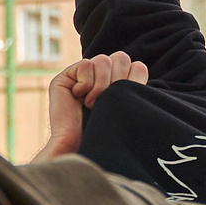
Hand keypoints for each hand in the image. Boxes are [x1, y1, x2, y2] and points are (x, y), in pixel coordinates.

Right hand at [35, 49, 149, 162]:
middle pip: (120, 57)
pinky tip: (78, 98)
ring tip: (93, 104)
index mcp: (118, 83)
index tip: (126, 100)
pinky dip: (86, 84)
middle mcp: (101, 77)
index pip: (136, 65)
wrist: (79, 147)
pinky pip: (86, 65)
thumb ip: (132, 84)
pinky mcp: (66, 77)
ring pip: (103, 60)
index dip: (134, 79)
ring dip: (101, 85)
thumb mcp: (125, 105)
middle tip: (108, 101)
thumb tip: (139, 65)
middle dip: (118, 80)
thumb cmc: (105, 132)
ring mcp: (83, 75)